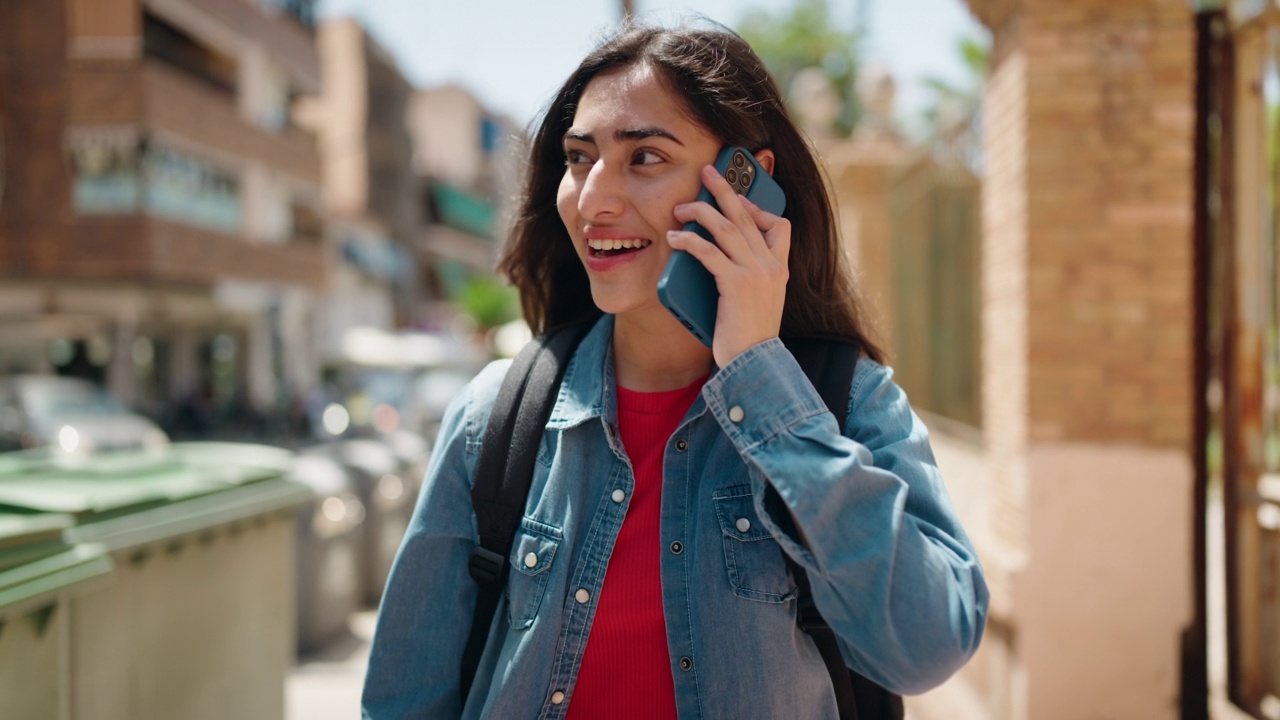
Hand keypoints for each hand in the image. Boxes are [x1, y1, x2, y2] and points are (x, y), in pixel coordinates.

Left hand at [667, 164, 790, 367]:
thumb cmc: (749, 339)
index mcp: (780, 269)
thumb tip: (716, 258)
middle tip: (708, 171)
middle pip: (747, 216)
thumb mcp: (758, 304)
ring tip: (680, 209)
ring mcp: (756, 273)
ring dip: (700, 212)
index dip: (758, 209)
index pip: (780, 226)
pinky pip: (709, 252)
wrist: (755, 364)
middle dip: (725, 190)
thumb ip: (747, 279)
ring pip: (727, 228)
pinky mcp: (736, 284)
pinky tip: (674, 239)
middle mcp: (772, 266)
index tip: (739, 205)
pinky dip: (689, 241)